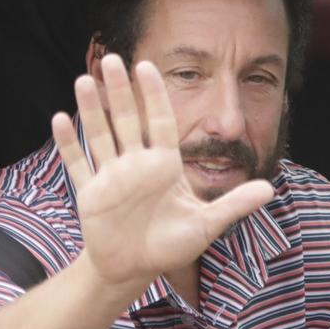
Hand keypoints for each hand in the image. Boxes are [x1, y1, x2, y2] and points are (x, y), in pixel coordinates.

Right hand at [50, 54, 272, 291]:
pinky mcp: (91, 193)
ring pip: (100, 135)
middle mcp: (137, 164)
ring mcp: (112, 176)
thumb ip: (234, 205)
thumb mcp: (205, 225)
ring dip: (91, 109)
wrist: (135, 269)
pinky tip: (59, 119)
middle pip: (127, 120)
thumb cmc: (170, 245)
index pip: (160, 122)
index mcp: (164, 165)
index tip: (147, 66)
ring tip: (84, 79)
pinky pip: (79, 164)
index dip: (153, 95)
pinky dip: (69, 145)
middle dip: (120, 91)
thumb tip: (270, 189)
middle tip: (113, 59)